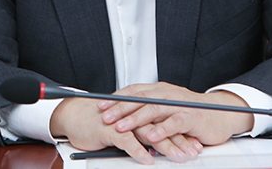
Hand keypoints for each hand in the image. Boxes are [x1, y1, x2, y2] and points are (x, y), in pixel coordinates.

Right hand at [50, 96, 201, 163]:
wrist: (76, 117)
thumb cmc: (101, 123)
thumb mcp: (127, 128)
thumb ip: (143, 133)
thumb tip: (159, 147)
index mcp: (140, 111)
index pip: (165, 121)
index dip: (181, 133)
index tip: (195, 144)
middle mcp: (134, 113)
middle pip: (161, 126)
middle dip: (179, 140)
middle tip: (192, 151)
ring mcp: (122, 120)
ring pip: (148, 132)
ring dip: (164, 145)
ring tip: (177, 156)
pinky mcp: (109, 128)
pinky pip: (126, 140)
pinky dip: (138, 150)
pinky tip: (148, 159)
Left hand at [98, 82, 253, 145]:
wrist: (220, 114)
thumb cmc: (192, 113)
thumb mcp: (166, 108)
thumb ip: (149, 110)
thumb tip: (124, 114)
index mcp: (160, 90)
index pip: (134, 91)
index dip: (117, 98)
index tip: (101, 105)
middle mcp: (168, 94)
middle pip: (140, 99)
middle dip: (120, 108)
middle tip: (105, 117)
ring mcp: (179, 104)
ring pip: (154, 109)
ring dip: (135, 119)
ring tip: (121, 127)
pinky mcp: (191, 117)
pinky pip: (174, 122)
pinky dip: (162, 129)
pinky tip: (151, 136)